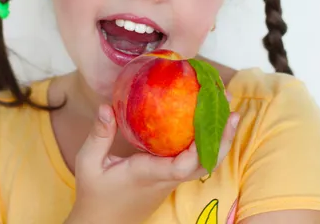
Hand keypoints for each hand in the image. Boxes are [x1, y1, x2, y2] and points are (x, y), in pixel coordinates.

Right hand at [65, 101, 239, 223]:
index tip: (209, 121)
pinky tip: (205, 123)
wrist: (100, 222)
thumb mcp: (88, 163)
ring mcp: (170, 180)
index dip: (199, 148)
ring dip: (218, 140)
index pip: (181, 167)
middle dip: (222, 139)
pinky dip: (205, 143)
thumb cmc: (95, 194)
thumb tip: (107, 106)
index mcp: (148, 174)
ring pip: (203, 164)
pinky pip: (194, 162)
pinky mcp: (169, 179)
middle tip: (232, 110)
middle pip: (204, 165)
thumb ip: (99, 135)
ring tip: (226, 111)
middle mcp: (165, 178)